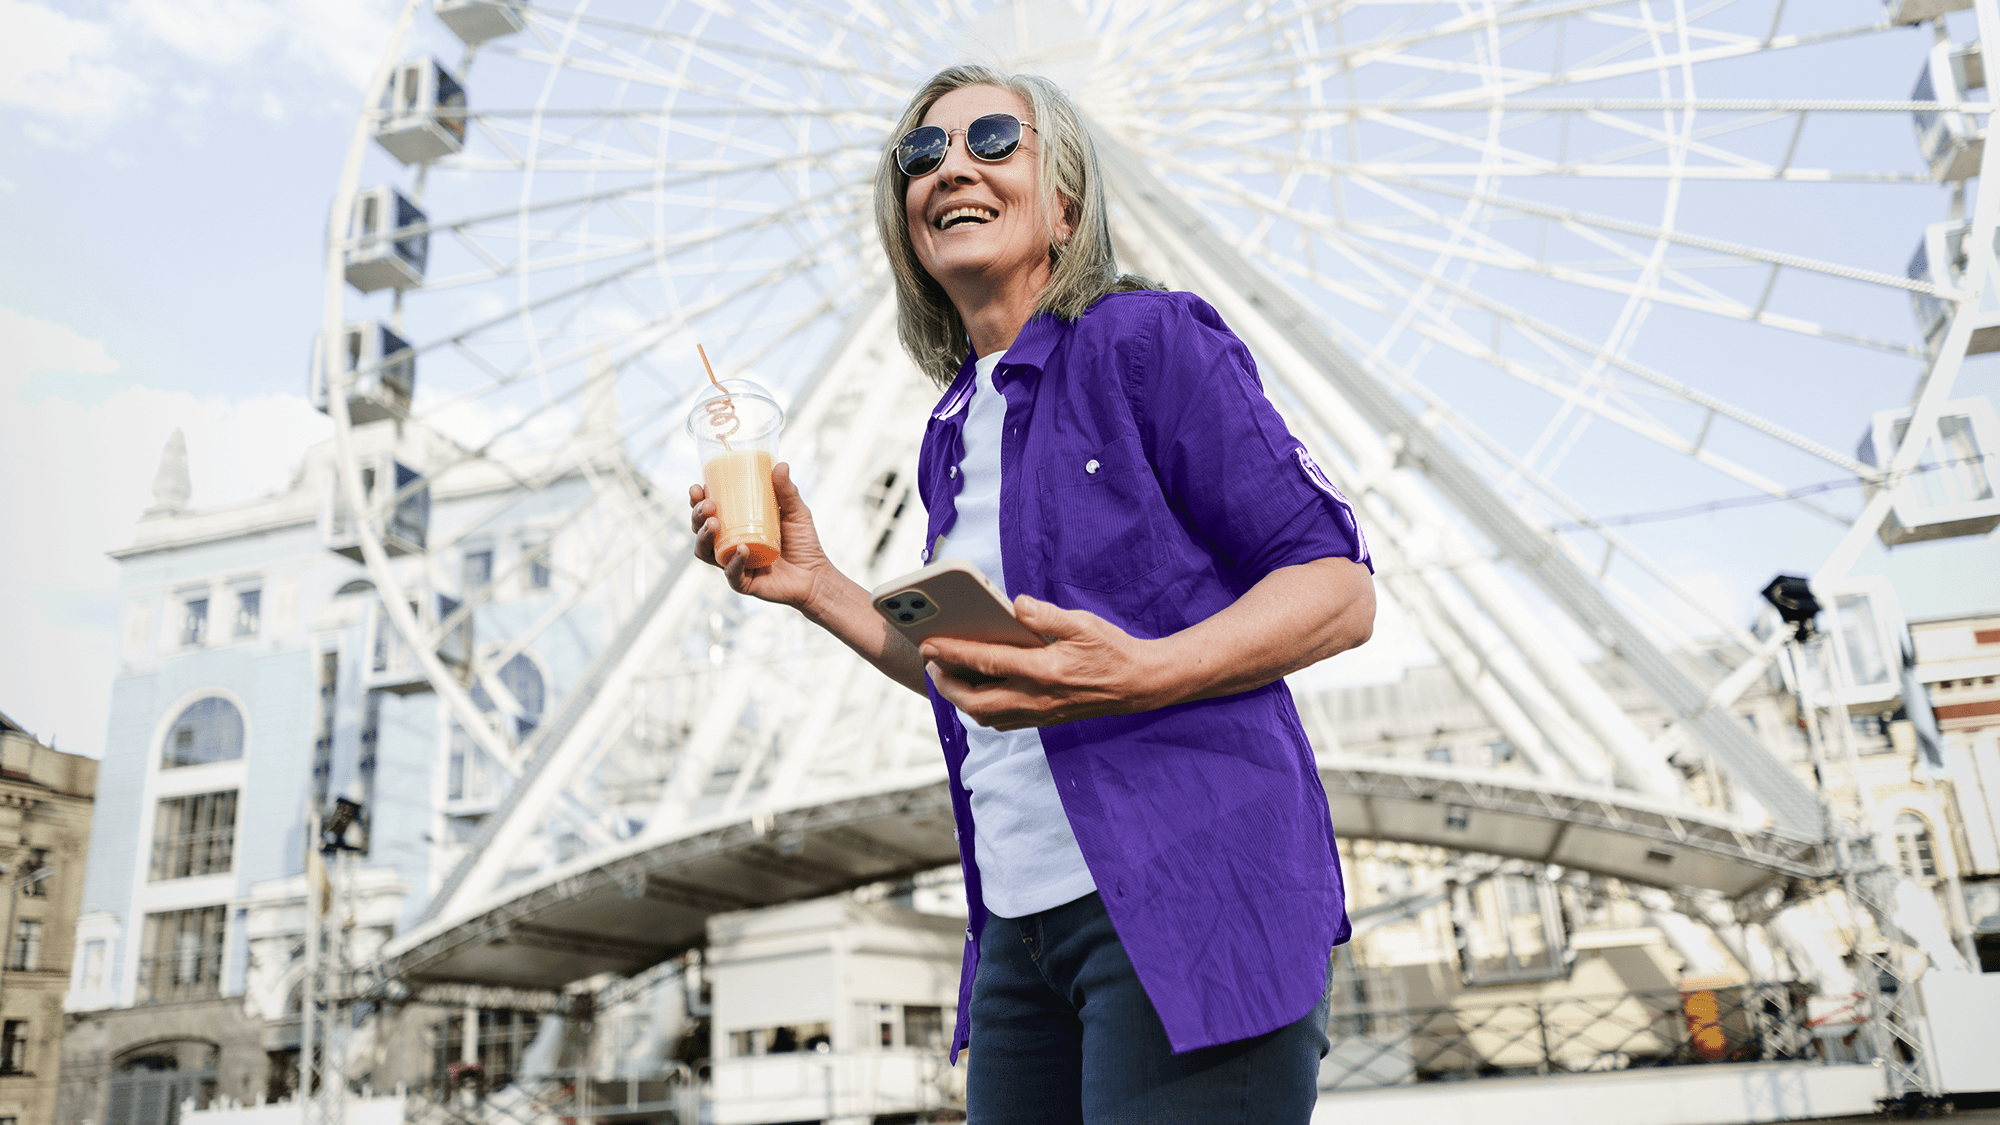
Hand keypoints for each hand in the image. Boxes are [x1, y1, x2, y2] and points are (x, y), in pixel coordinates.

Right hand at [689, 462, 831, 610]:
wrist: (816, 575)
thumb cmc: (803, 543)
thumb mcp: (796, 512)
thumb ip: (787, 490)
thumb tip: (780, 464)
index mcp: (735, 527)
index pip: (708, 513)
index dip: (696, 501)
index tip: (698, 487)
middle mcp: (728, 546)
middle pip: (700, 531)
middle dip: (697, 516)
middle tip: (708, 505)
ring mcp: (733, 564)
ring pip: (706, 553)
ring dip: (704, 537)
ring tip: (713, 524)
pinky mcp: (744, 583)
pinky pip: (732, 573)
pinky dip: (734, 561)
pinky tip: (741, 549)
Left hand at [921, 596, 1171, 729]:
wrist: (1139, 684)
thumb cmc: (1111, 649)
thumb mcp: (1083, 623)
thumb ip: (1046, 615)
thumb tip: (1015, 605)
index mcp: (1045, 670)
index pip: (988, 662)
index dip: (953, 653)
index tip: (929, 644)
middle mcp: (1038, 698)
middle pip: (976, 701)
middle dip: (946, 685)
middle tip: (932, 664)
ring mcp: (1040, 714)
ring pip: (986, 717)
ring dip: (961, 700)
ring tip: (948, 677)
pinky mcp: (1044, 720)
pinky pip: (1002, 722)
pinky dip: (981, 710)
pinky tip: (978, 691)